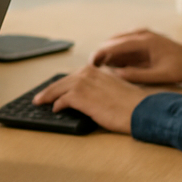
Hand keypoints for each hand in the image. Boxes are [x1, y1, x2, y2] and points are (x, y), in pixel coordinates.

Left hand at [32, 65, 148, 134]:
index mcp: (98, 71)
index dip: (63, 84)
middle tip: (40, 96)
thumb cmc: (132, 105)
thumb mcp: (114, 90)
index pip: (75, 76)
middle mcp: (89, 73)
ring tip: (40, 102)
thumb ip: (99, 89)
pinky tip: (56, 109)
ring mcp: (84, 83)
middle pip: (63, 81)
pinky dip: (57, 104)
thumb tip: (86, 98)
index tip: (56, 89)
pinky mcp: (81, 96)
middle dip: (50, 89)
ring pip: (59, 88)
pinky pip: (62, 100)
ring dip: (48, 96)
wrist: (141, 110)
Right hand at [90, 28, 181, 83]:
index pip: (116, 45)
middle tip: (90, 70)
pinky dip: (116, 55)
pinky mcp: (143, 43)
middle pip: (113, 42)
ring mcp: (142, 37)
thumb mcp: (161, 75)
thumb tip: (116, 75)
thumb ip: (138, 75)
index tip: (90, 64)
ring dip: (107, 55)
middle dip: (100, 54)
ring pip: (117, 44)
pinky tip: (112, 67)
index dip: (101, 54)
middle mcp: (142, 35)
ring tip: (98, 71)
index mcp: (145, 41)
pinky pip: (124, 47)